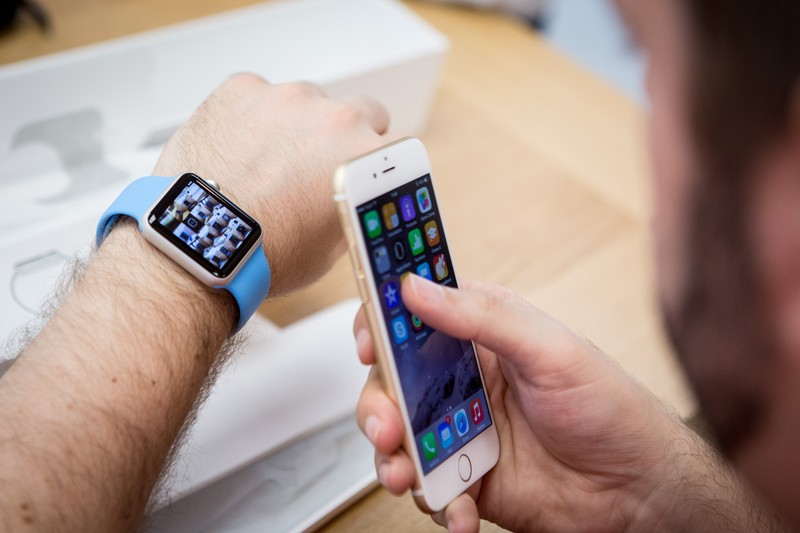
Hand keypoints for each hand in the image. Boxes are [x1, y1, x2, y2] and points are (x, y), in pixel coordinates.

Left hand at [154, 74, 389, 295]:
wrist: (204, 244)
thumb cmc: (267, 254)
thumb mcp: (334, 246)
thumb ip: (355, 206)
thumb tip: (357, 199)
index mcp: (364, 155)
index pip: (391, 143)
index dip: (374, 159)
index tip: (361, 168)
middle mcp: (332, 117)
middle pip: (357, 111)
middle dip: (342, 136)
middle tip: (316, 166)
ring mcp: (285, 98)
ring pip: (305, 102)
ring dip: (295, 125)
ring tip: (268, 165)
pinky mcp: (242, 90)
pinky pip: (258, 96)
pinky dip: (252, 117)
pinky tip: (239, 151)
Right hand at [354, 276, 713, 531]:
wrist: (638, 490)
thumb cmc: (609, 408)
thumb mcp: (550, 350)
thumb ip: (483, 317)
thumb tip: (418, 288)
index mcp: (480, 335)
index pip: (412, 317)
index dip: (380, 326)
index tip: (368, 345)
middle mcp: (463, 381)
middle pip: (392, 384)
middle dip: (378, 406)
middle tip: (387, 426)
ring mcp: (462, 430)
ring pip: (399, 439)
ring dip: (394, 459)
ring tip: (408, 475)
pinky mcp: (467, 476)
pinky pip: (429, 487)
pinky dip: (436, 502)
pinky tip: (460, 508)